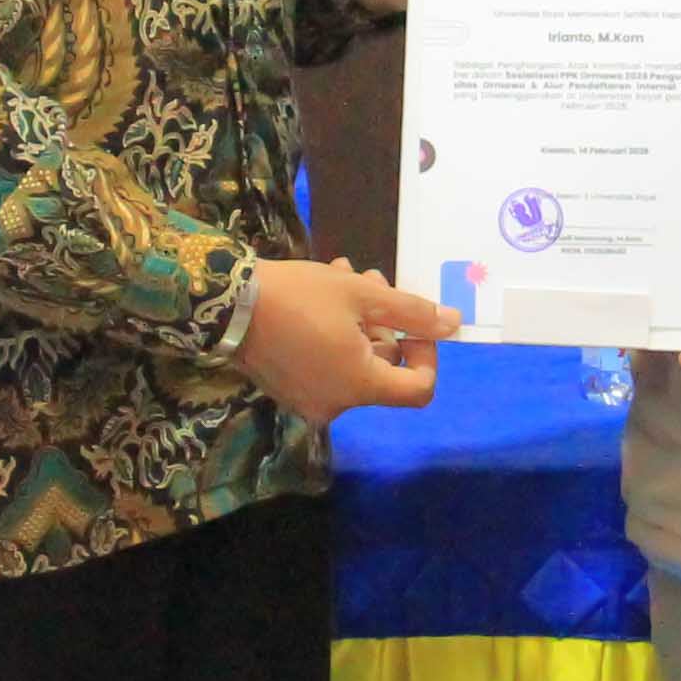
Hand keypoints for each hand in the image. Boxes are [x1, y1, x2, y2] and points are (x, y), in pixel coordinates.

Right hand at [241, 258, 456, 424]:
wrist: (226, 303)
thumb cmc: (300, 296)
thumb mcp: (362, 294)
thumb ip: (413, 312)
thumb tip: (454, 325)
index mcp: (360, 385)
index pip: (419, 389)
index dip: (427, 355)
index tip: (413, 323)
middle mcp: (337, 405)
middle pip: (383, 370)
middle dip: (386, 322)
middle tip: (371, 278)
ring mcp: (309, 401)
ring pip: (354, 363)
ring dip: (359, 321)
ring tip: (343, 276)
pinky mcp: (287, 391)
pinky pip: (326, 367)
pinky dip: (334, 337)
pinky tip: (321, 298)